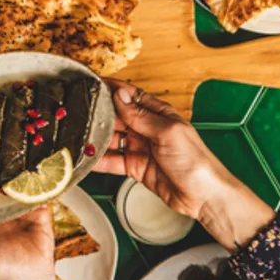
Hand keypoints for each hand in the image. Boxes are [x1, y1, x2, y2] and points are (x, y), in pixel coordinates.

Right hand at [93, 80, 273, 249]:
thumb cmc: (196, 161)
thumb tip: (121, 94)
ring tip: (76, 135)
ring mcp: (141, 148)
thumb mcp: (167, 133)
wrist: (203, 196)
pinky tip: (85, 158)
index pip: (131, 96)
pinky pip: (112, 161)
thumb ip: (141, 115)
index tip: (92, 84)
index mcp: (159, 114)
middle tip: (76, 112)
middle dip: (99, 115)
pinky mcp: (135, 167)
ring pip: (112, 139)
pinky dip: (98, 160)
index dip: (112, 89)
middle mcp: (148, 129)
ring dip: (96, 138)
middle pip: (118, 117)